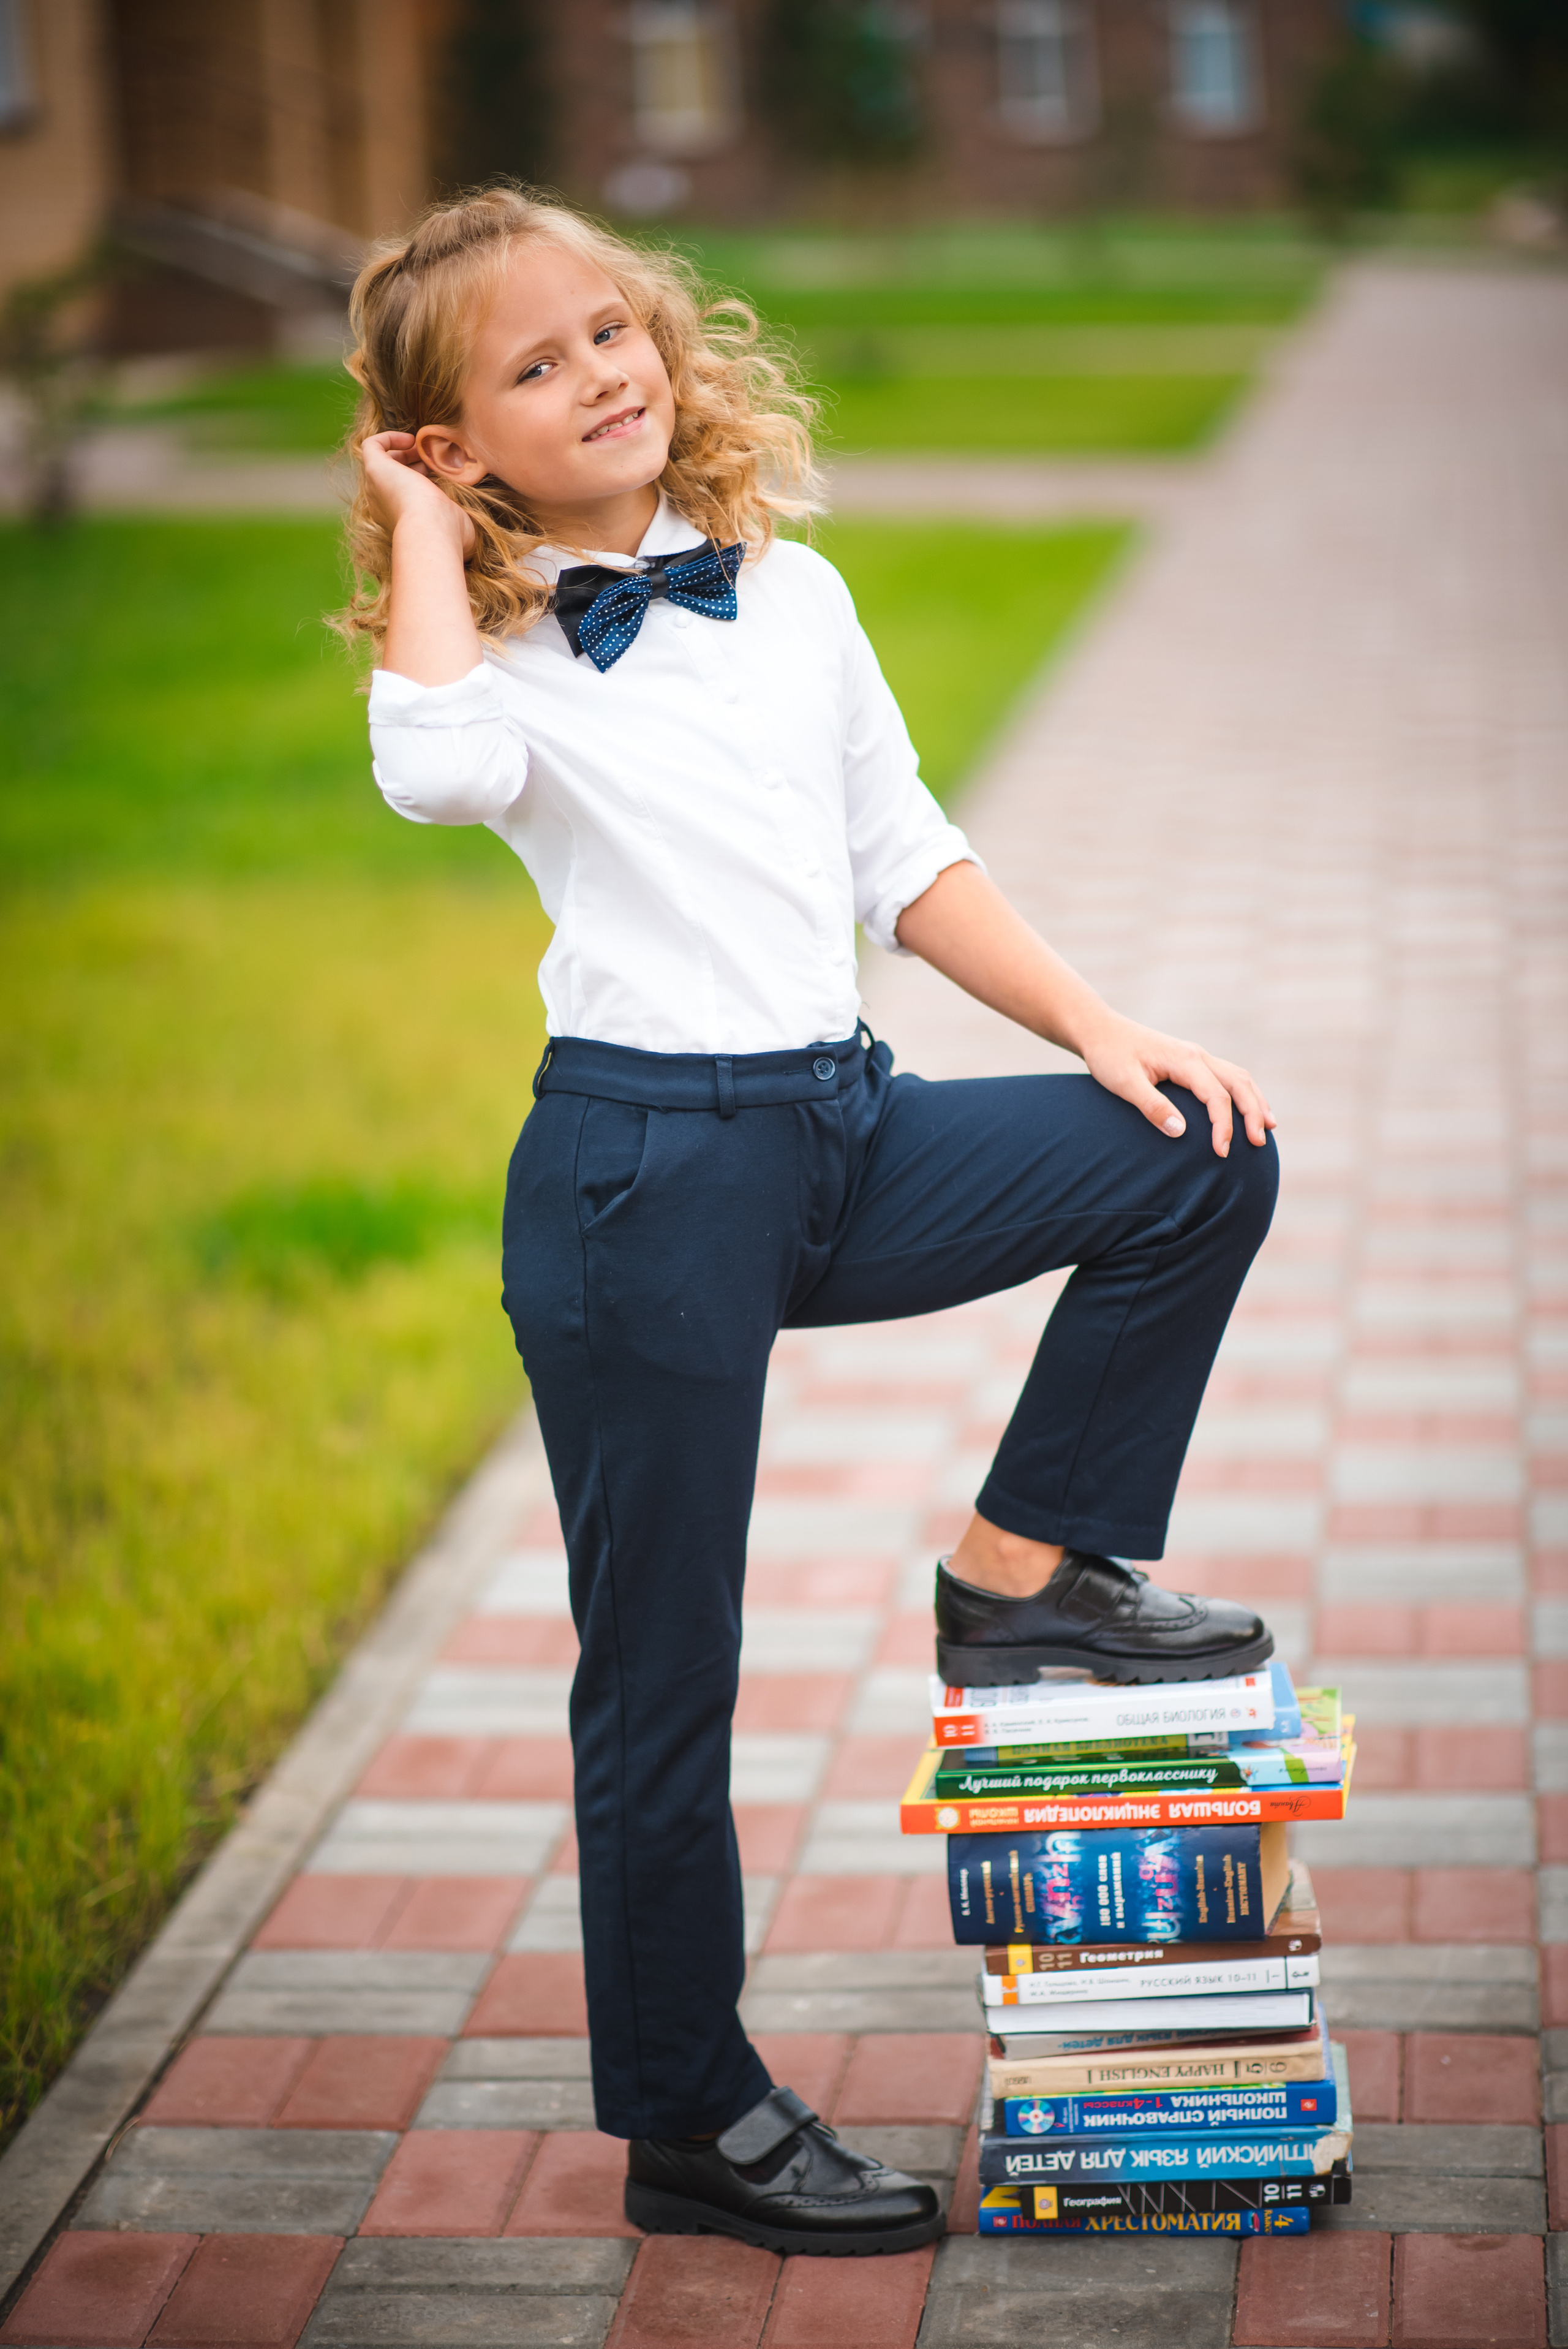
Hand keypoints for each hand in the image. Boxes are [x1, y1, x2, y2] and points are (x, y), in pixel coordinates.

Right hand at [361, 430, 474, 558]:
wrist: (432, 532)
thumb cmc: (448, 534)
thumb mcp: (458, 524)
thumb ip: (458, 520)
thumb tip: (468, 524)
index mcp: (399, 521)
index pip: (404, 495)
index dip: (418, 478)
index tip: (435, 471)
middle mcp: (383, 505)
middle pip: (391, 477)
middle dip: (409, 463)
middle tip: (429, 457)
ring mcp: (376, 487)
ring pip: (382, 462)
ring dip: (401, 451)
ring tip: (421, 447)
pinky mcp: (374, 469)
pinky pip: (371, 445)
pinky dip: (389, 437)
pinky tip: (411, 439)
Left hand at [1076, 1012, 1274, 1156]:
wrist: (1100, 1031)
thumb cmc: (1109, 1057)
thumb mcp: (1124, 1083)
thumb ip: (1151, 1106)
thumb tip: (1180, 1132)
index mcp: (1185, 1060)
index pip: (1216, 1096)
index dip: (1223, 1126)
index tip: (1222, 1153)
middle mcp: (1197, 1055)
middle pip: (1239, 1083)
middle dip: (1253, 1113)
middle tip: (1259, 1144)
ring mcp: (1196, 1056)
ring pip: (1238, 1077)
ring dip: (1255, 1101)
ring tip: (1267, 1128)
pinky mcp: (1192, 1061)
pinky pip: (1227, 1076)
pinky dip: (1243, 1093)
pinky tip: (1247, 1109)